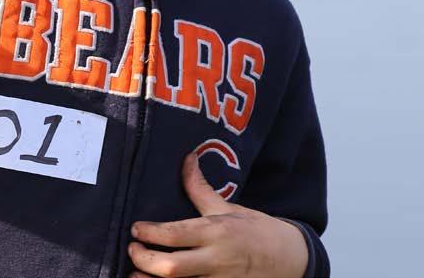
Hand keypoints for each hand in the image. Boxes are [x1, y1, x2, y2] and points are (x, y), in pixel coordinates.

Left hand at [128, 152, 308, 277]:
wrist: (290, 260)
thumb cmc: (256, 231)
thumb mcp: (229, 207)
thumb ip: (200, 188)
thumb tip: (186, 158)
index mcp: (216, 233)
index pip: (175, 234)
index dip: (150, 233)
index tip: (135, 228)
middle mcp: (216, 261)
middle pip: (171, 267)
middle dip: (144, 260)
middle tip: (132, 249)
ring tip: (135, 273)